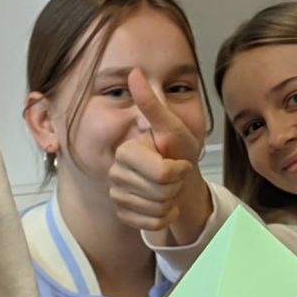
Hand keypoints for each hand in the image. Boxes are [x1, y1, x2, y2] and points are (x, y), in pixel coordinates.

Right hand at [109, 68, 209, 244]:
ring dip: (171, 201)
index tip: (177, 160)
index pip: (161, 174)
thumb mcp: (171, 126)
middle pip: (160, 193)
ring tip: (169, 187)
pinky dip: (165, 216)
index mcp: (125, 151)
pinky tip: (164, 203)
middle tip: (174, 174)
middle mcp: (115, 173)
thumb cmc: (177, 149)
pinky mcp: (123, 214)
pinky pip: (151, 223)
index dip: (178, 170)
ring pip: (156, 210)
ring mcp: (117, 195)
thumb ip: (151, 104)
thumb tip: (134, 73)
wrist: (180, 176)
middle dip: (176, 185)